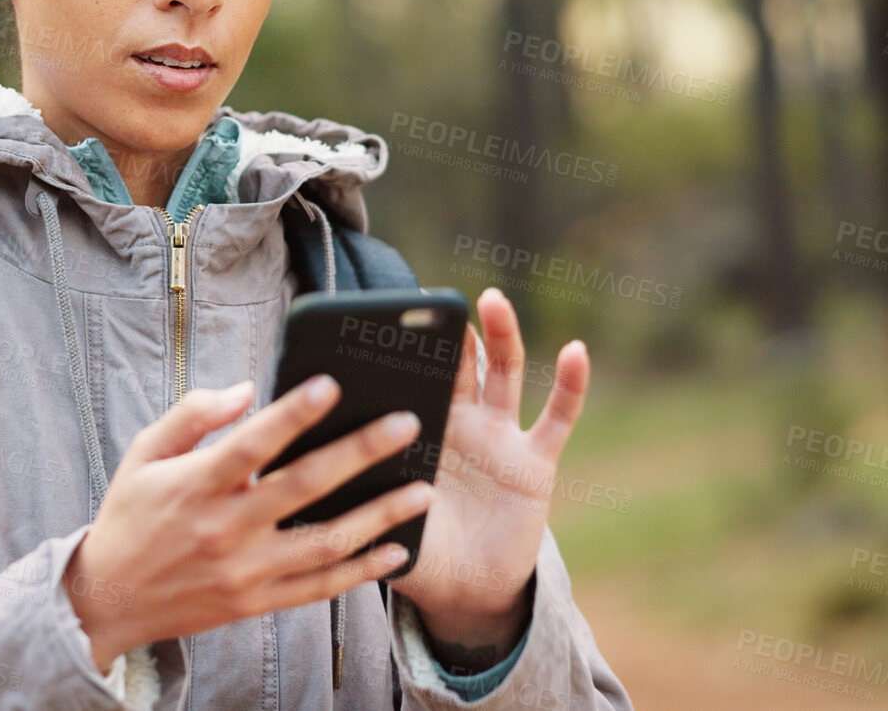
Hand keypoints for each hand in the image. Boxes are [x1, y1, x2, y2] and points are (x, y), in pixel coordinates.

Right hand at [63, 374, 435, 672]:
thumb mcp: (144, 454)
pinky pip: (320, 587)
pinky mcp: (257, 602)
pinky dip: (362, 571)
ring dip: (380, 515)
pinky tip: (397, 549)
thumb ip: (193, 416)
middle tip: (406, 425)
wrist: (108, 599)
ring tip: (422, 489)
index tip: (331, 385)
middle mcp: (224, 529)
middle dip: (361, 453)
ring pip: (326, 542)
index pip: (253, 443)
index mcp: (196, 485)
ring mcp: (245, 570)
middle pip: (305, 486)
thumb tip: (247, 391)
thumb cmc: (131, 516)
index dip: (293, 413)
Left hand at [387, 287, 590, 661]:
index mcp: (418, 431)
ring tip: (492, 299)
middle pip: (455, 364)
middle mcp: (460, 424)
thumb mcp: (381, 520)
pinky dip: (570, 384)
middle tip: (432, 296)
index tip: (380, 315)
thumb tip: (311, 475)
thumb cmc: (414, 550)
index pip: (408, 379)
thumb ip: (358, 496)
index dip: (398, 350)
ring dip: (501, 335)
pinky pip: (557, 417)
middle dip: (446, 330)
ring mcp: (500, 437)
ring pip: (503, 374)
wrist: (465, 591)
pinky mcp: (536, 461)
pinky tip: (576, 350)